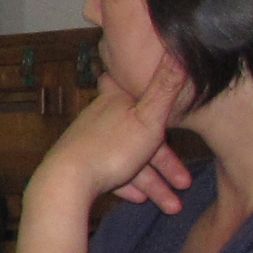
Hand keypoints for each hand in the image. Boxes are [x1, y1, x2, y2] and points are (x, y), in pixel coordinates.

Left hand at [36, 60, 197, 218]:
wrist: (66, 182)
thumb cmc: (112, 147)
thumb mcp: (149, 118)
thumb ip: (166, 87)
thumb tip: (180, 46)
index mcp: (115, 102)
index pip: (132, 90)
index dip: (150, 95)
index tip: (153, 95)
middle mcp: (100, 118)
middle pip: (139, 137)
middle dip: (164, 162)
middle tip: (185, 184)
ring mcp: (89, 144)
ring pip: (128, 161)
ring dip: (151, 183)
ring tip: (173, 206)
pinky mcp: (81, 167)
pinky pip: (109, 175)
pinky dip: (125, 185)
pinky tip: (139, 200)